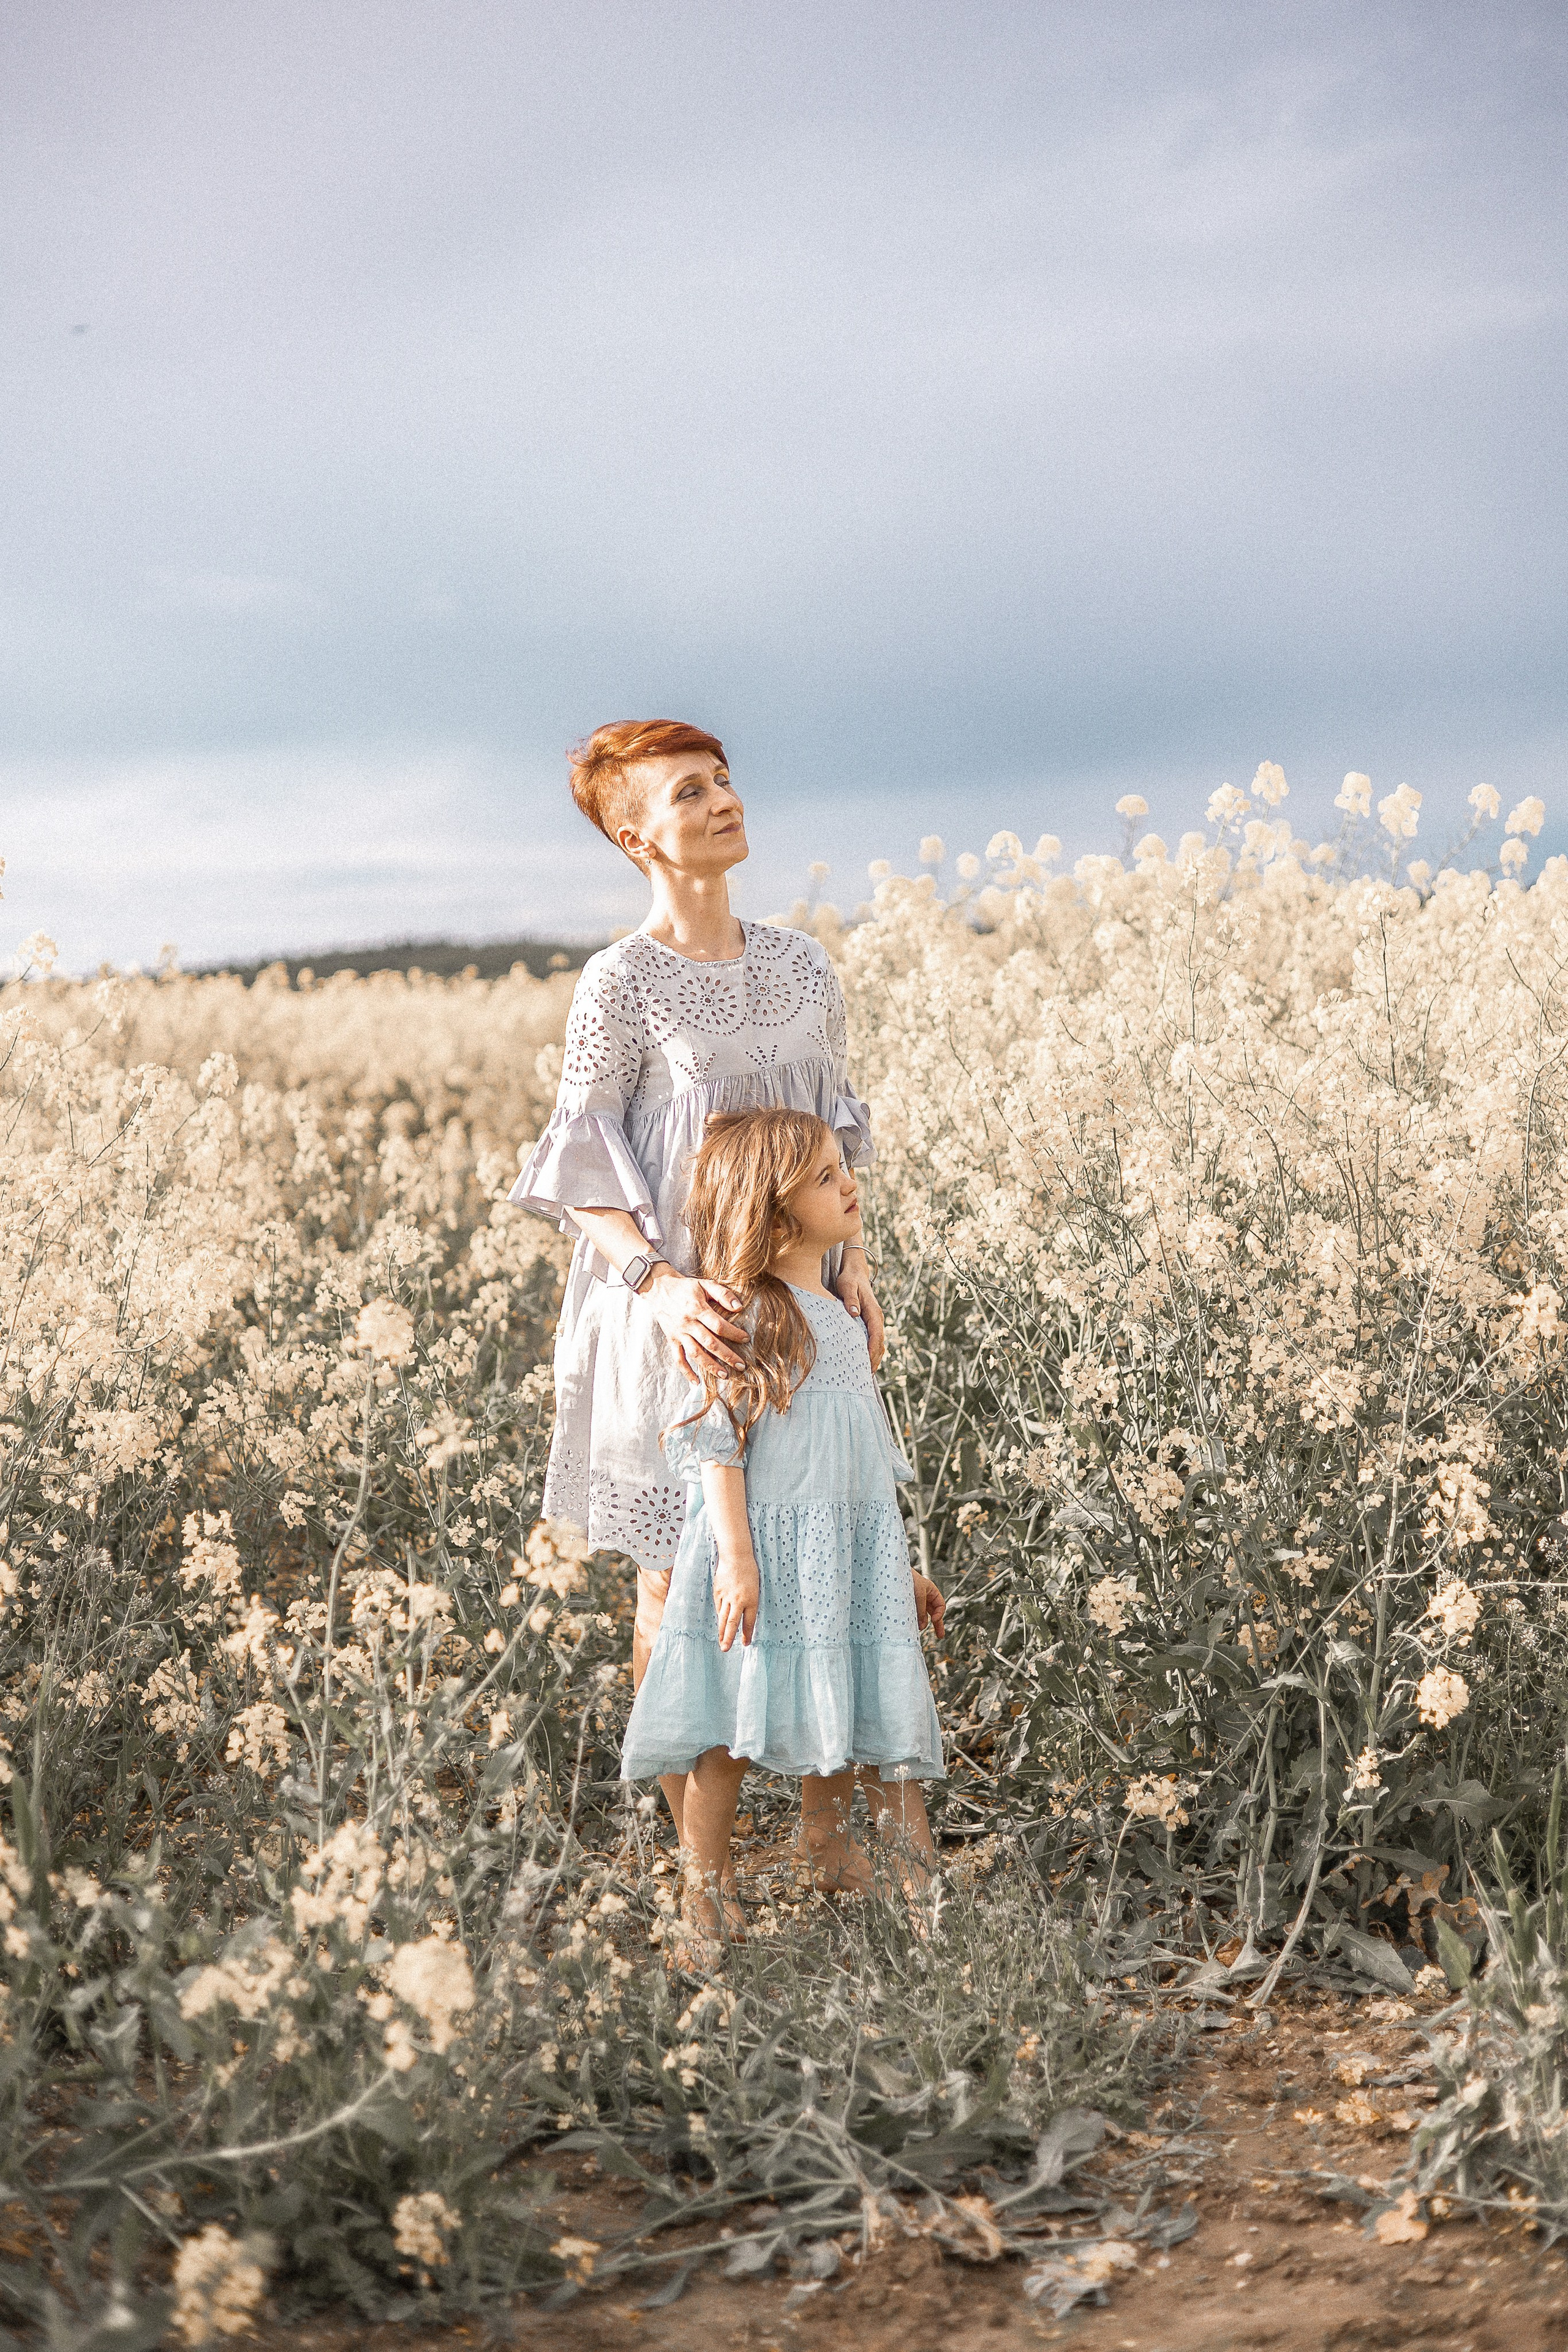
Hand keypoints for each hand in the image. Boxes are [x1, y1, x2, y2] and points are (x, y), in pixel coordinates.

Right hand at [645, 1268, 747, 1382]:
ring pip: (695, 1353)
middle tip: (741, 1365)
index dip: (733, 1333)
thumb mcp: (705, 1284)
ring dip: (710, 1366)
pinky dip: (686, 1371)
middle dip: (727, 1355)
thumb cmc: (686, 1287)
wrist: (659, 1289)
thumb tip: (739, 1307)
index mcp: (697, 1309)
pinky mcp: (671, 1340)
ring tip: (725, 1375)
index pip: (718, 1325)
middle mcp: (688, 1323)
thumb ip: (723, 1294)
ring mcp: (679, 1333)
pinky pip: (678, 1358)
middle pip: (709, 1343)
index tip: (746, 1339)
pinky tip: (696, 1382)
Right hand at [713, 1549, 758, 1651]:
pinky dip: (719, 1616)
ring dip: (722, 1632)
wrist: (735, 1556)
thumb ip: (749, 1603)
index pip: (749, 1621)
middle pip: (732, 1623)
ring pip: (723, 1618)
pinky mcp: (717, 1592)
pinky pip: (718, 1607)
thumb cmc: (749, 1571)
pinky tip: (720, 1624)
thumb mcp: (755, 1588)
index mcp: (751, 1599)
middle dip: (729, 1638)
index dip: (747, 1634)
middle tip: (726, 1649)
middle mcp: (738, 1600)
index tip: (745, 1643)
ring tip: (721, 1643)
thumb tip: (742, 1618)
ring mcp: (726, 1596)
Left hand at [834, 1255, 885, 1370]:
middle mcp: (876, 1319)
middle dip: (874, 1361)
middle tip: (865, 1377)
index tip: (867, 1364)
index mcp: (873, 1311)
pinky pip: (872, 1342)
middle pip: (879, 1344)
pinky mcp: (868, 1325)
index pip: (876, 1335)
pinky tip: (862, 1364)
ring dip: (873, 1360)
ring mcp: (874, 1323)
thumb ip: (850, 1299)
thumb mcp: (847, 1286)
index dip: (872, 1350)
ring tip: (865, 1376)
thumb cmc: (849, 1280)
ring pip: (878, 1345)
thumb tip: (854, 1313)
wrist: (854, 1273)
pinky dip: (870, 1354)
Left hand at [912, 1573, 944, 1637]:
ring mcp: (916, 1602)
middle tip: (940, 1636)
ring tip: (917, 1627)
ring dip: (921, 1622)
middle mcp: (925, 1597)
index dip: (939, 1614)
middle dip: (937, 1624)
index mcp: (931, 1591)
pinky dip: (913, 1620)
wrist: (892, 1573)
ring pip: (923, 1615)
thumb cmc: (907, 1577)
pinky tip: (910, 1624)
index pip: (940, 1605)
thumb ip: (921, 1609)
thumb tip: (922, 1625)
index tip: (934, 1620)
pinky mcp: (907, 1605)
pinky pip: (913, 1614)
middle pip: (934, 1613)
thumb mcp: (919, 1592)